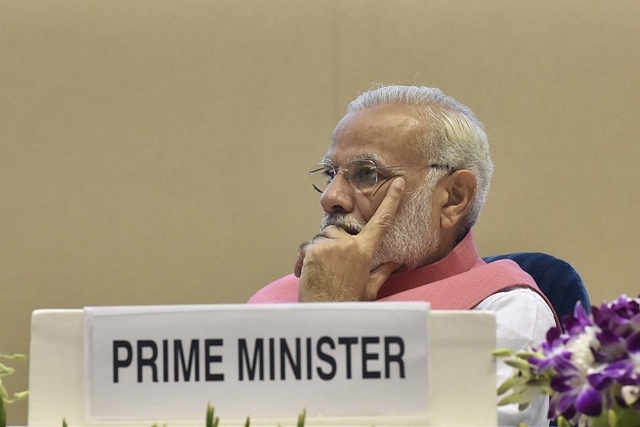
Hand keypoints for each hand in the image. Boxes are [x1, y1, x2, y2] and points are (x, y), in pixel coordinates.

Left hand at [295, 178, 404, 301]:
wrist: (325, 314)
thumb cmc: (347, 303)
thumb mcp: (370, 288)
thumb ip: (382, 271)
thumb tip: (396, 261)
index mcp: (366, 251)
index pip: (381, 222)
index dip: (391, 201)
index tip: (397, 183)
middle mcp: (349, 244)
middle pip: (339, 230)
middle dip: (333, 244)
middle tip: (332, 267)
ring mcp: (330, 246)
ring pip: (321, 238)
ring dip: (319, 251)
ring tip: (320, 273)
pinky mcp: (312, 250)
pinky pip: (307, 246)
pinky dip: (304, 259)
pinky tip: (306, 273)